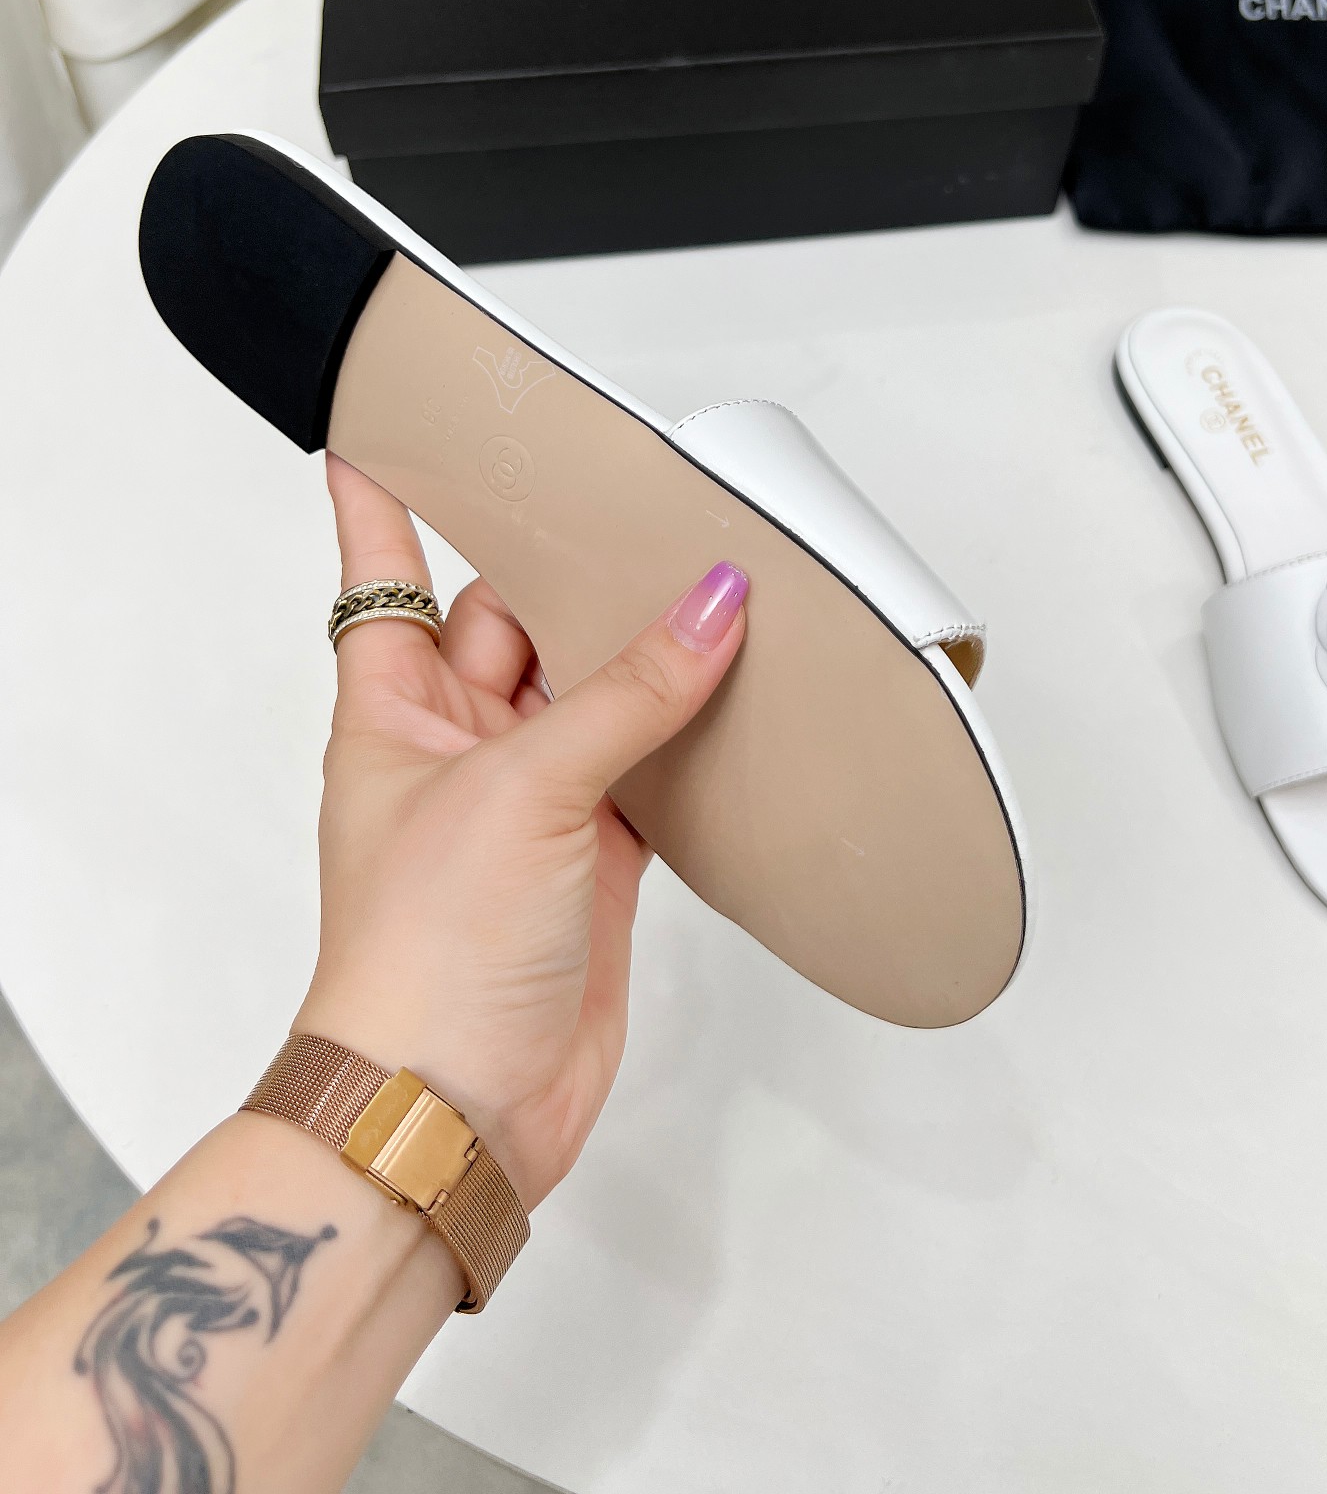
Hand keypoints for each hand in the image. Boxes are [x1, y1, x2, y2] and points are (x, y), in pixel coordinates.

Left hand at [294, 456, 747, 1211]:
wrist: (455, 1108)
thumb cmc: (424, 953)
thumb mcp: (524, 789)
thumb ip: (628, 691)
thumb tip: (711, 603)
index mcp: (394, 709)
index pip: (381, 572)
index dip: (383, 500)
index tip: (384, 429)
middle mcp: (458, 745)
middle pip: (516, 620)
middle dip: (568, 568)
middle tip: (636, 497)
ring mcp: (530, 802)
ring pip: (593, 691)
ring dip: (644, 650)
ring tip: (708, 576)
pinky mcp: (594, 858)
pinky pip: (646, 765)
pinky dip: (687, 732)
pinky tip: (733, 690)